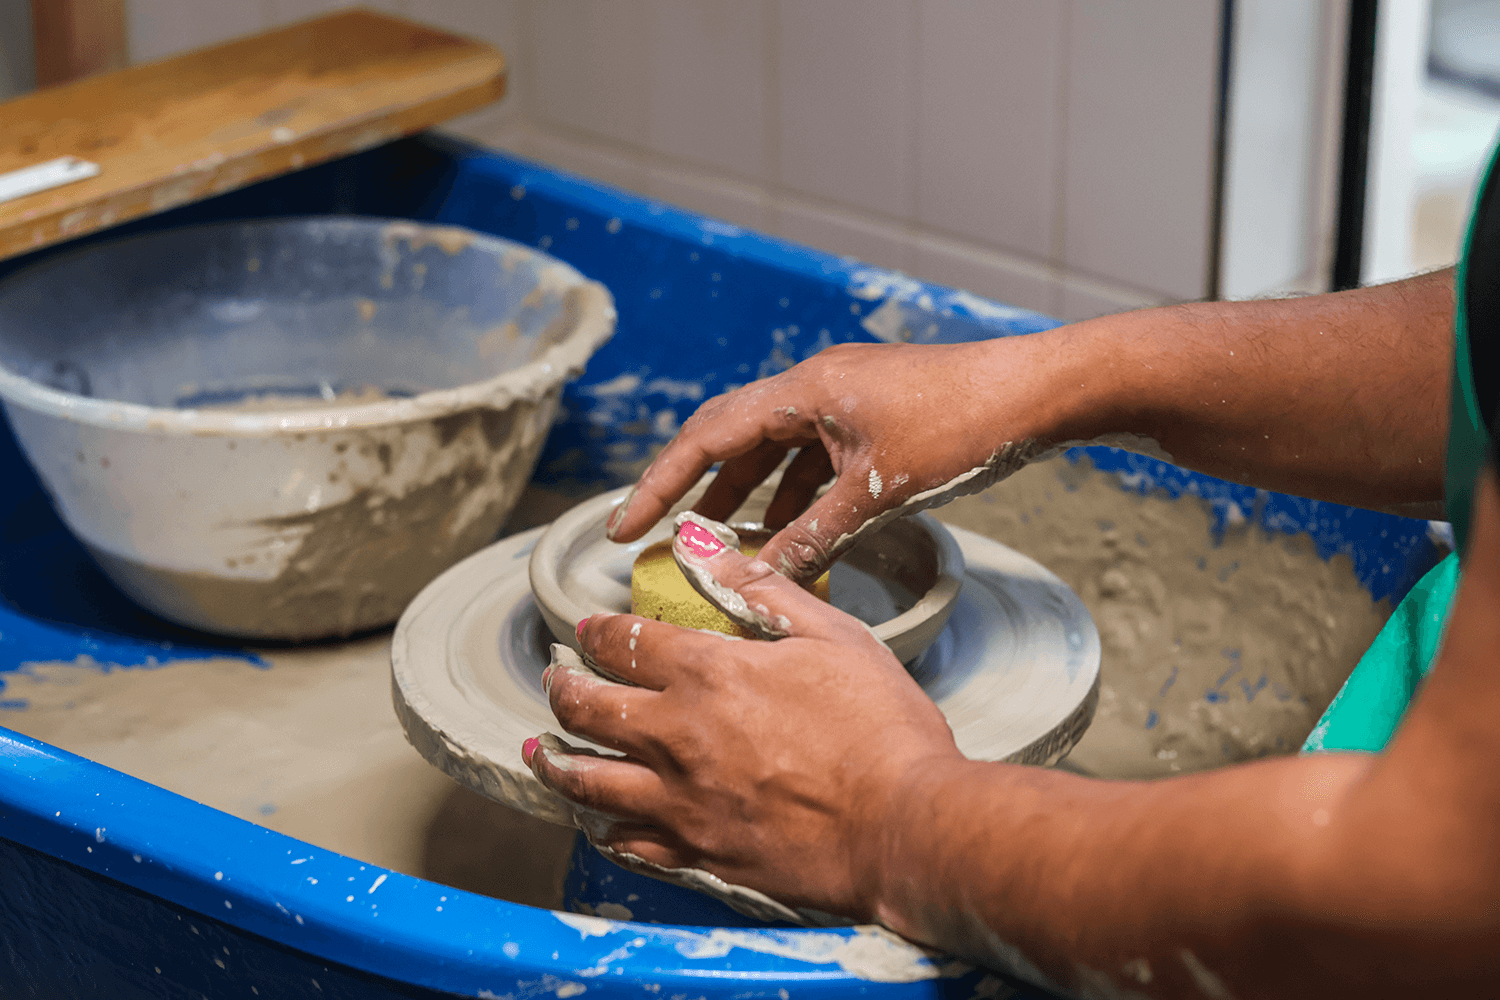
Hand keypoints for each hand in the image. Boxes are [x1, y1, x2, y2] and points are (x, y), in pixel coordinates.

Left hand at [522, 524, 962, 916]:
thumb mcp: (834, 635)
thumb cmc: (882, 730)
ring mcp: (682, 801)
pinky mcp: (700, 852)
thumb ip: (763, 590)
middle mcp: (678, 736)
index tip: (587, 630)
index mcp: (709, 674)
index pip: (624, 642)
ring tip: (541, 751)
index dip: (597, 631)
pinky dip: (606, 828)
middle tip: (554, 680)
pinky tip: (600, 823)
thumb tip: (703, 546)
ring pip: (588, 781)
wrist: (905, 827)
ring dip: (555, 762)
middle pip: (586, 708)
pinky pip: (630, 842)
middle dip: (560, 688)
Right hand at [604, 341, 1053, 582]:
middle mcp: (814, 387)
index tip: (623, 523)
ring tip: (722, 546)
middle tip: (655, 533)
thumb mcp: (877, 493)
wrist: (1036, 392)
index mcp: (803, 391)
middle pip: (731, 438)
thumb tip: (755, 577)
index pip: (708, 437)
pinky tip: (790, 534)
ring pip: (774, 451)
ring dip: (747, 498)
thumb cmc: (961, 427)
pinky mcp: (870, 416)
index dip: (659, 484)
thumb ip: (811, 536)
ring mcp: (843, 399)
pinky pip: (812, 458)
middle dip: (692, 490)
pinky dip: (794, 496)